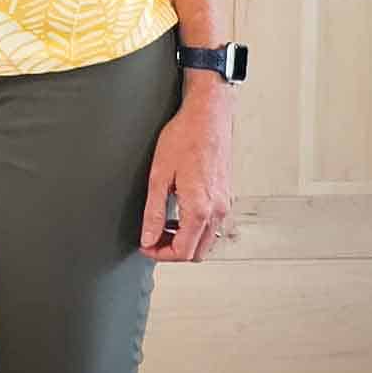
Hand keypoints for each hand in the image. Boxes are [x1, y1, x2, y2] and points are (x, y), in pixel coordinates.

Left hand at [140, 77, 233, 261]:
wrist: (208, 118)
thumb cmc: (184, 138)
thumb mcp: (159, 175)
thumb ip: (154, 211)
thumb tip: (148, 237)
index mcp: (200, 208)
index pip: (183, 251)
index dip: (161, 254)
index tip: (145, 247)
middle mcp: (217, 210)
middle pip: (197, 252)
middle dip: (173, 251)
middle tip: (151, 239)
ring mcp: (224, 204)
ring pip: (207, 240)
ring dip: (185, 240)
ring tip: (162, 226)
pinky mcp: (226, 196)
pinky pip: (213, 225)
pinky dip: (196, 228)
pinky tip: (178, 213)